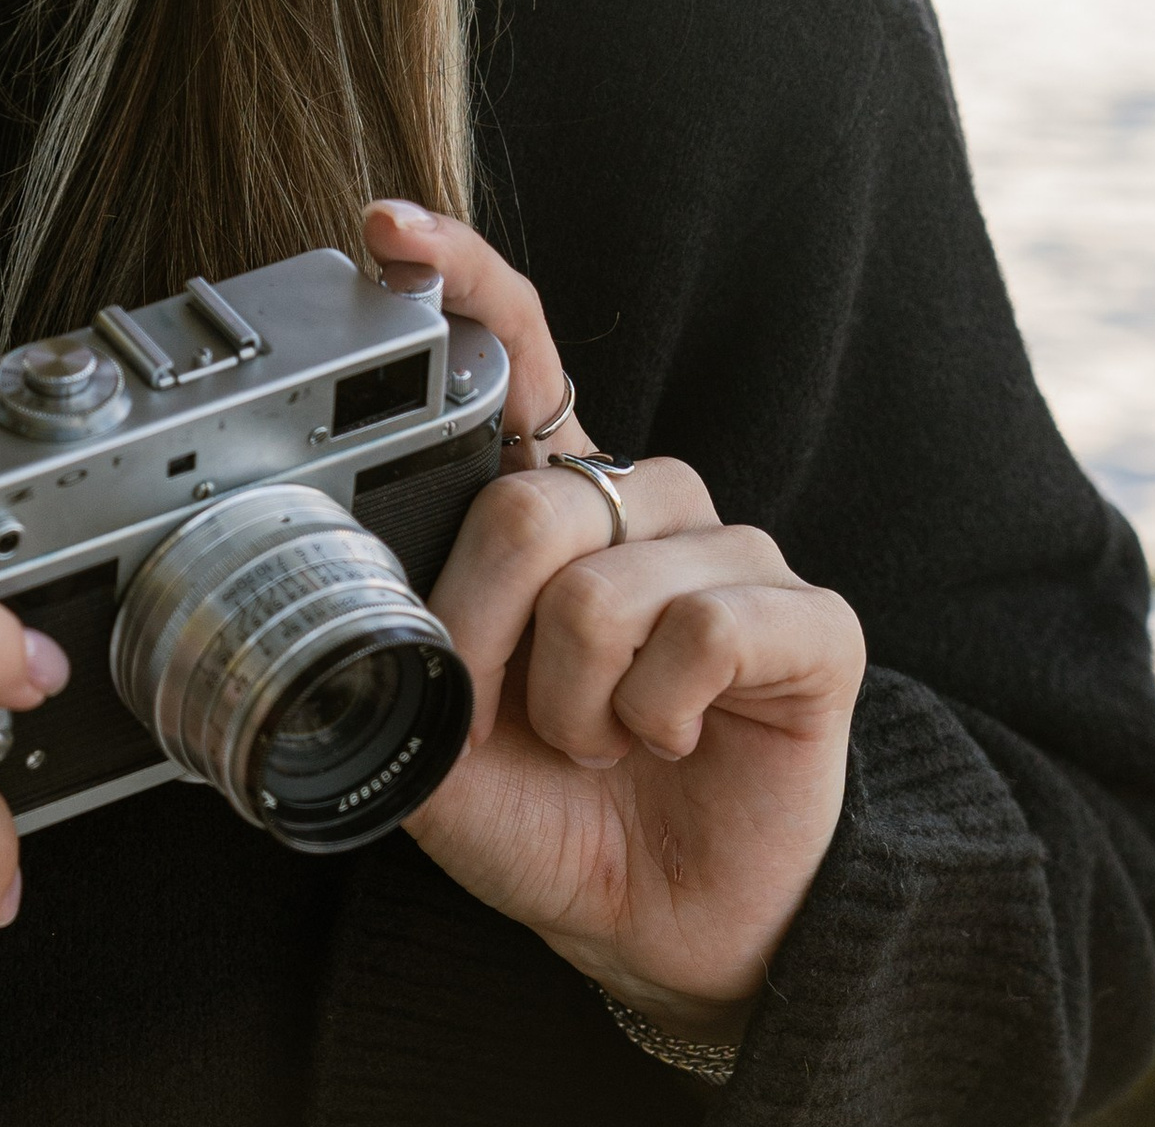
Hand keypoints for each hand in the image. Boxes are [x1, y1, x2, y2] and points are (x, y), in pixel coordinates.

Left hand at [366, 202, 866, 1046]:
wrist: (651, 923)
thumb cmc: (548, 812)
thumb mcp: (434, 737)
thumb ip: (395, 654)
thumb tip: (344, 602)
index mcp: (550, 500)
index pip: (517, 352)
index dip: (462, 276)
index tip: (385, 230)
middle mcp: (638, 502)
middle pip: (530, 501)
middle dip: (483, 631)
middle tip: (498, 713)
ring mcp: (731, 551)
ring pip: (606, 580)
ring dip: (573, 697)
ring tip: (597, 739)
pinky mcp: (810, 620)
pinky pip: (706, 629)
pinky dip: (657, 713)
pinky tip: (665, 743)